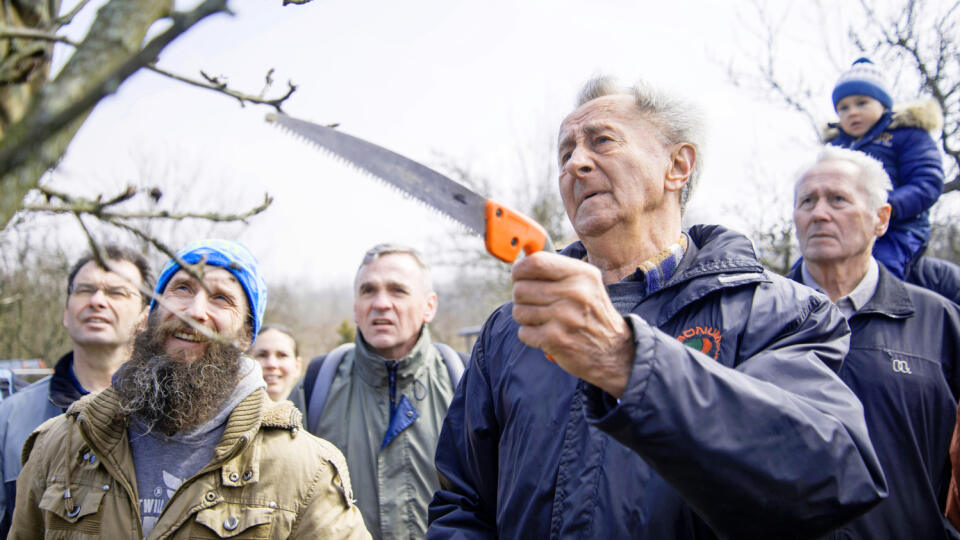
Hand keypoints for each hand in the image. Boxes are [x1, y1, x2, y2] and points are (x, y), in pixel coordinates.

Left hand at [511, 251, 634, 397]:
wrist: (614, 351)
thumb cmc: (592, 313)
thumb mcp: (585, 283)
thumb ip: (556, 270)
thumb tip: (521, 264)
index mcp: (581, 274)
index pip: (535, 262)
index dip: (519, 270)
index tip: (519, 277)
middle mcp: (574, 292)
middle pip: (521, 288)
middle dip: (522, 298)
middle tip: (537, 304)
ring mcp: (564, 316)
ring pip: (519, 311)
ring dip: (526, 318)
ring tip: (544, 320)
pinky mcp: (556, 339)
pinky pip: (523, 332)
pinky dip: (531, 335)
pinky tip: (547, 334)